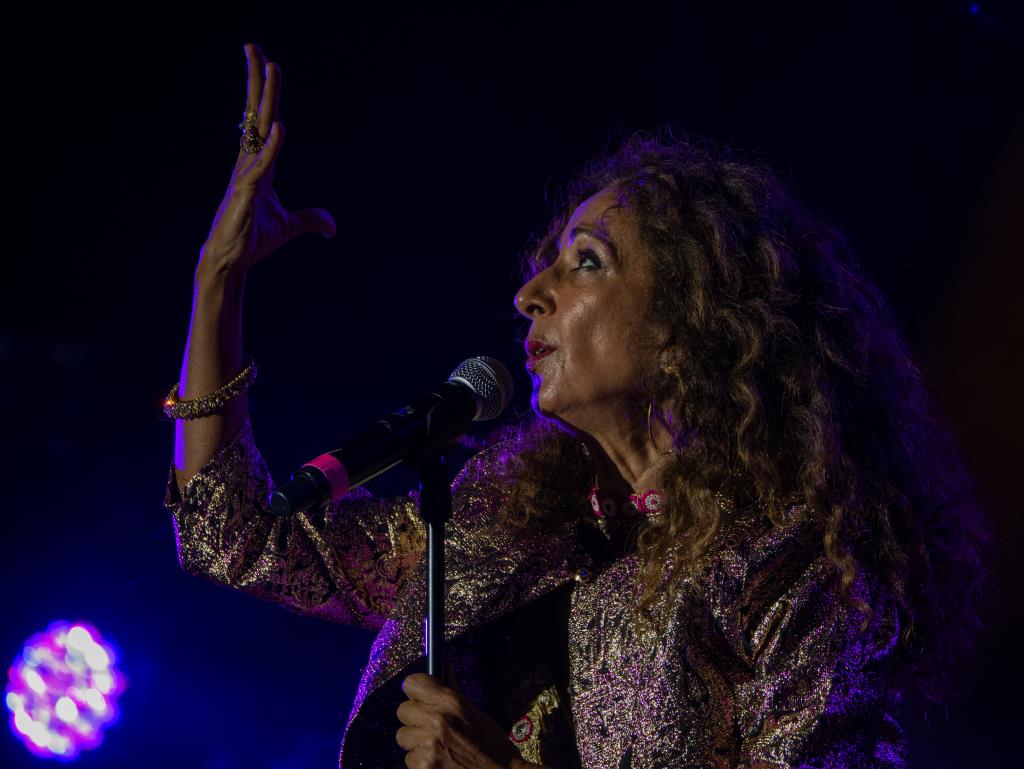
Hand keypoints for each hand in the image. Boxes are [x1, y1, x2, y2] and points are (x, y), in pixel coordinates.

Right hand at [199, 43, 335, 277]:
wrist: (231, 260)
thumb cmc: (251, 238)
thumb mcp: (289, 226)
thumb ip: (310, 220)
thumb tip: (332, 227)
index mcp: (259, 164)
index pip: (261, 121)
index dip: (263, 93)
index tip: (264, 63)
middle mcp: (249, 162)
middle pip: (256, 115)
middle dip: (258, 82)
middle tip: (255, 49)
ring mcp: (245, 175)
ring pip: (258, 131)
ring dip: (266, 101)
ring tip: (271, 71)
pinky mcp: (245, 194)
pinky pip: (259, 166)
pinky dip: (271, 148)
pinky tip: (280, 129)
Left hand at [396, 668, 524, 768]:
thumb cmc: (493, 746)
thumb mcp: (476, 714)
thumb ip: (453, 692)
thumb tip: (445, 666)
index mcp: (451, 701)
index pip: (412, 683)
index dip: (416, 691)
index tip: (420, 698)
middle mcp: (437, 719)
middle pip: (403, 710)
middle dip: (415, 719)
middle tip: (431, 728)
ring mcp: (429, 745)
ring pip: (403, 737)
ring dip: (416, 743)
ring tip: (438, 748)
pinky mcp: (424, 767)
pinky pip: (409, 760)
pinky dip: (421, 763)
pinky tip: (439, 763)